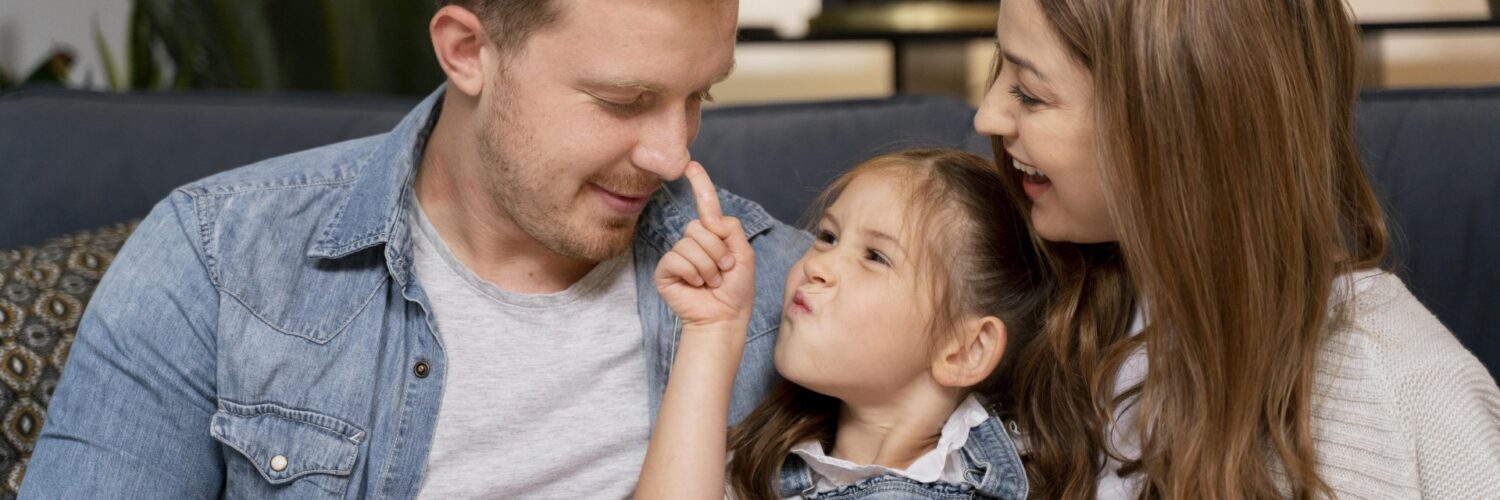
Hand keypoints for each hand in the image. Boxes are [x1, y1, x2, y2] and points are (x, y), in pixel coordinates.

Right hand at [653, 162, 756, 329]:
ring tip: (711, 281)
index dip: (700, 184)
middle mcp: (693, 241)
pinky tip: (696, 285)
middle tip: (723, 271)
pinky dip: (693, 273)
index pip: (705, 205)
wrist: (725, 317)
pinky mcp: (665, 270)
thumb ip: (731, 230)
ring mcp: (678, 255)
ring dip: (708, 266)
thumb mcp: (744, 254)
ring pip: (690, 244)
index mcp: (713, 234)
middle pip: (700, 227)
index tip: (691, 166)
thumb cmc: (736, 290)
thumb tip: (711, 219)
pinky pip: (677, 258)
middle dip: (717, 251)